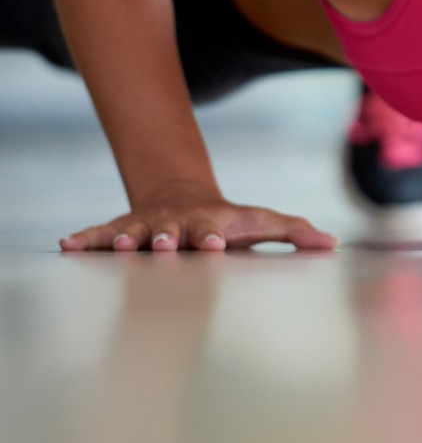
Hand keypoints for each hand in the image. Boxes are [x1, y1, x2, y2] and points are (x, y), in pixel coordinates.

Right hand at [59, 181, 338, 251]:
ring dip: (124, 240)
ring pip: (133, 233)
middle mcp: (177, 225)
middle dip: (166, 239)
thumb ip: (296, 233)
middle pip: (171, 232)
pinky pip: (99, 234)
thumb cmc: (230, 219)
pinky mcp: (123, 229)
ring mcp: (148, 227)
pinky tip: (64, 245)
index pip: (212, 232)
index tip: (213, 245)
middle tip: (163, 246)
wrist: (183, 195)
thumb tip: (334, 244)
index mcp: (210, 225)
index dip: (213, 239)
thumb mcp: (262, 222)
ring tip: (114, 247)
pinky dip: (84, 239)